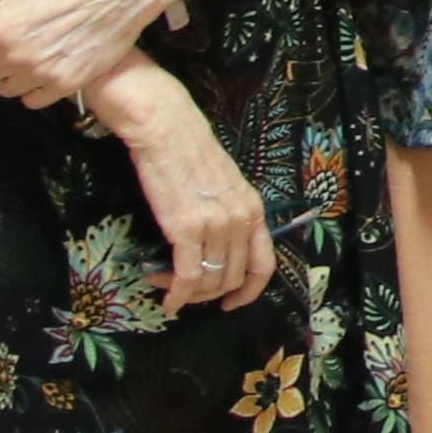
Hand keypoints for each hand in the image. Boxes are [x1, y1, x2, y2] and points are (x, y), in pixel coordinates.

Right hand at [97, 69, 277, 307]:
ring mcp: (216, 226)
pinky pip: (187, 276)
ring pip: (210, 281)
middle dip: (209, 294)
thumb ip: (228, 214)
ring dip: (189, 294)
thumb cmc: (189, 152)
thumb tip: (215, 248)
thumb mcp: (225, 184)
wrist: (167, 129)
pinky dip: (176, 295)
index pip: (264, 265)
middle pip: (233, 278)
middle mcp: (241, 220)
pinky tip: (166, 300)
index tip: (231, 303)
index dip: (250, 292)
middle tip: (186, 291)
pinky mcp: (187, 230)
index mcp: (254, 209)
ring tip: (167, 286)